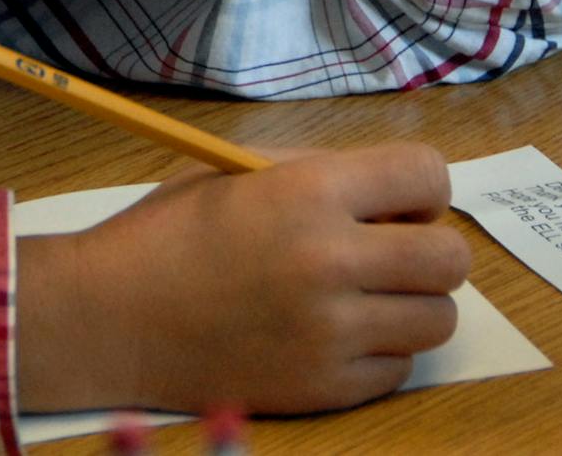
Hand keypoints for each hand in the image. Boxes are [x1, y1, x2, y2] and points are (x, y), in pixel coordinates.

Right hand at [16, 144, 468, 414]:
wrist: (110, 319)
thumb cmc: (169, 234)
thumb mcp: (239, 173)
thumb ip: (320, 173)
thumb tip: (394, 193)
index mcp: (309, 192)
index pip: (428, 175)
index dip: (419, 187)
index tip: (396, 202)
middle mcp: (330, 260)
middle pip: (450, 256)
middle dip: (426, 248)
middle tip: (386, 253)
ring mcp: (331, 332)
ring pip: (437, 318)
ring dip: (409, 304)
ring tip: (361, 298)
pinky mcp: (325, 388)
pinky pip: (399, 368)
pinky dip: (376, 352)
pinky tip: (330, 335)